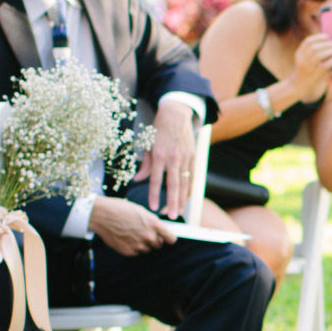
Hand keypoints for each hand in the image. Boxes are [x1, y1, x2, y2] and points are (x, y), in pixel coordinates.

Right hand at [88, 196, 174, 255]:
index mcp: (153, 224)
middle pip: (158, 245)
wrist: (102, 215)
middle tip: (143, 232)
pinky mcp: (128, 251)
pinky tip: (125, 238)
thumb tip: (160, 230)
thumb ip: (152, 222)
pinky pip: (136, 252)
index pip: (171, 239)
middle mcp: (148, 236)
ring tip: (132, 233)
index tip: (167, 238)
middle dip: (154, 240)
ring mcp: (138, 245)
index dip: (169, 239)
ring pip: (146, 249)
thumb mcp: (141, 211)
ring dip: (143, 244)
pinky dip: (132, 247)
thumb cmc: (120, 209)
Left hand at [137, 98, 198, 217]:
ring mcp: (185, 158)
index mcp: (159, 154)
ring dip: (182, 199)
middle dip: (172, 202)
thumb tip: (138, 180)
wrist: (175, 114)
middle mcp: (173, 157)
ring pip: (185, 183)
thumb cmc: (158, 130)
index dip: (154, 194)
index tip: (153, 207)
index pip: (156, 179)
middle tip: (171, 216)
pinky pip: (192, 177)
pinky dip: (189, 189)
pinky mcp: (193, 157)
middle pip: (173, 185)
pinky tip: (185, 200)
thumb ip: (144, 164)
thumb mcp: (147, 144)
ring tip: (178, 212)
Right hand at [289, 33, 331, 103]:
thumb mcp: (303, 59)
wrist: (297, 87)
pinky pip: (324, 66)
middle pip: (314, 48)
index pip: (308, 42)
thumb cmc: (304, 71)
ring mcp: (307, 68)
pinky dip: (330, 61)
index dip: (318, 37)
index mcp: (299, 54)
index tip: (327, 36)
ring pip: (318, 56)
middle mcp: (301, 60)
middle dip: (325, 44)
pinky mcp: (314, 76)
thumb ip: (309, 51)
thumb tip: (323, 39)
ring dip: (328, 51)